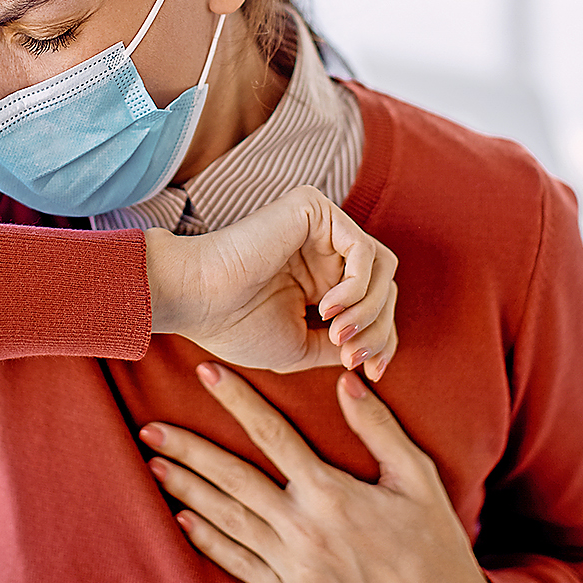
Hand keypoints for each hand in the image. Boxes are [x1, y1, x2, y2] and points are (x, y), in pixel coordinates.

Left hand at [141, 364, 492, 582]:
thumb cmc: (433, 548)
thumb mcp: (418, 481)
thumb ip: (380, 430)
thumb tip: (348, 380)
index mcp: (331, 494)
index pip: (272, 434)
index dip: (237, 400)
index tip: (206, 372)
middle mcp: (302, 528)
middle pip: (232, 478)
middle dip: (189, 449)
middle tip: (151, 426)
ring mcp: (290, 566)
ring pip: (226, 519)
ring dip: (187, 489)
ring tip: (155, 463)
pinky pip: (237, 563)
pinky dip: (206, 540)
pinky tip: (183, 519)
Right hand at [146, 186, 397, 376]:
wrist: (196, 299)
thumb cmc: (235, 326)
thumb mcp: (301, 347)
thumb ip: (341, 345)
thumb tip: (378, 352)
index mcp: (321, 276)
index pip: (375, 300)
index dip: (384, 337)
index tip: (373, 374)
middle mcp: (325, 248)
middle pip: (385, 284)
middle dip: (379, 327)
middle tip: (351, 356)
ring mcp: (322, 226)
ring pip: (383, 266)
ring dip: (370, 309)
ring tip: (337, 334)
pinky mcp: (315, 208)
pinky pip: (363, 248)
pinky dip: (355, 287)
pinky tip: (326, 308)